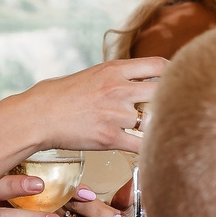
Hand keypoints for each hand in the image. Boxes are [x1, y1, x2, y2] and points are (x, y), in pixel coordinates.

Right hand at [21, 58, 163, 154]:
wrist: (37, 115)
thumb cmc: (58, 95)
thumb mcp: (91, 74)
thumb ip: (116, 77)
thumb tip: (136, 81)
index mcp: (114, 69)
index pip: (158, 65)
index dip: (173, 74)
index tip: (177, 83)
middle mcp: (118, 89)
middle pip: (164, 92)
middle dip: (171, 102)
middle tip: (175, 110)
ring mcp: (115, 114)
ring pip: (155, 121)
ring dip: (159, 128)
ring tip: (161, 133)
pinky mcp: (110, 138)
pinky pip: (141, 146)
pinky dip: (148, 150)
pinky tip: (151, 151)